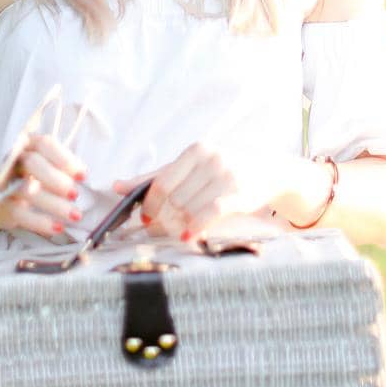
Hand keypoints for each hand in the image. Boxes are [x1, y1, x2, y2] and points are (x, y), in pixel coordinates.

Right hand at [0, 131, 86, 239]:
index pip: (45, 144)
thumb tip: (81, 174)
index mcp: (27, 144)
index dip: (65, 159)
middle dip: (56, 179)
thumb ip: (60, 165)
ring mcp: (5, 183)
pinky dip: (41, 222)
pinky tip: (58, 228)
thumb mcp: (43, 164)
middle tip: (75, 194)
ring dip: (54, 204)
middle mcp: (13, 160)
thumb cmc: (27, 176)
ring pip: (26, 190)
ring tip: (75, 215)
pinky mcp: (2, 205)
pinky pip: (21, 213)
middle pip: (32, 163)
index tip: (83, 176)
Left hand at [112, 142, 290, 239]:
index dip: (150, 203)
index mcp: (196, 150)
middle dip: (162, 218)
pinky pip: (210, 212)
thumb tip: (116, 185)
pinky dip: (195, 226)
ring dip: (177, 225)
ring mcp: (227, 175)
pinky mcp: (240, 193)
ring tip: (173, 232)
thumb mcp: (192, 167)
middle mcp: (211, 159)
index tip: (144, 217)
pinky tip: (188, 235)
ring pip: (190, 207)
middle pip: (175, 197)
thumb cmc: (224, 170)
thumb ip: (155, 176)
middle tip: (156, 230)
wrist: (269, 172)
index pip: (163, 181)